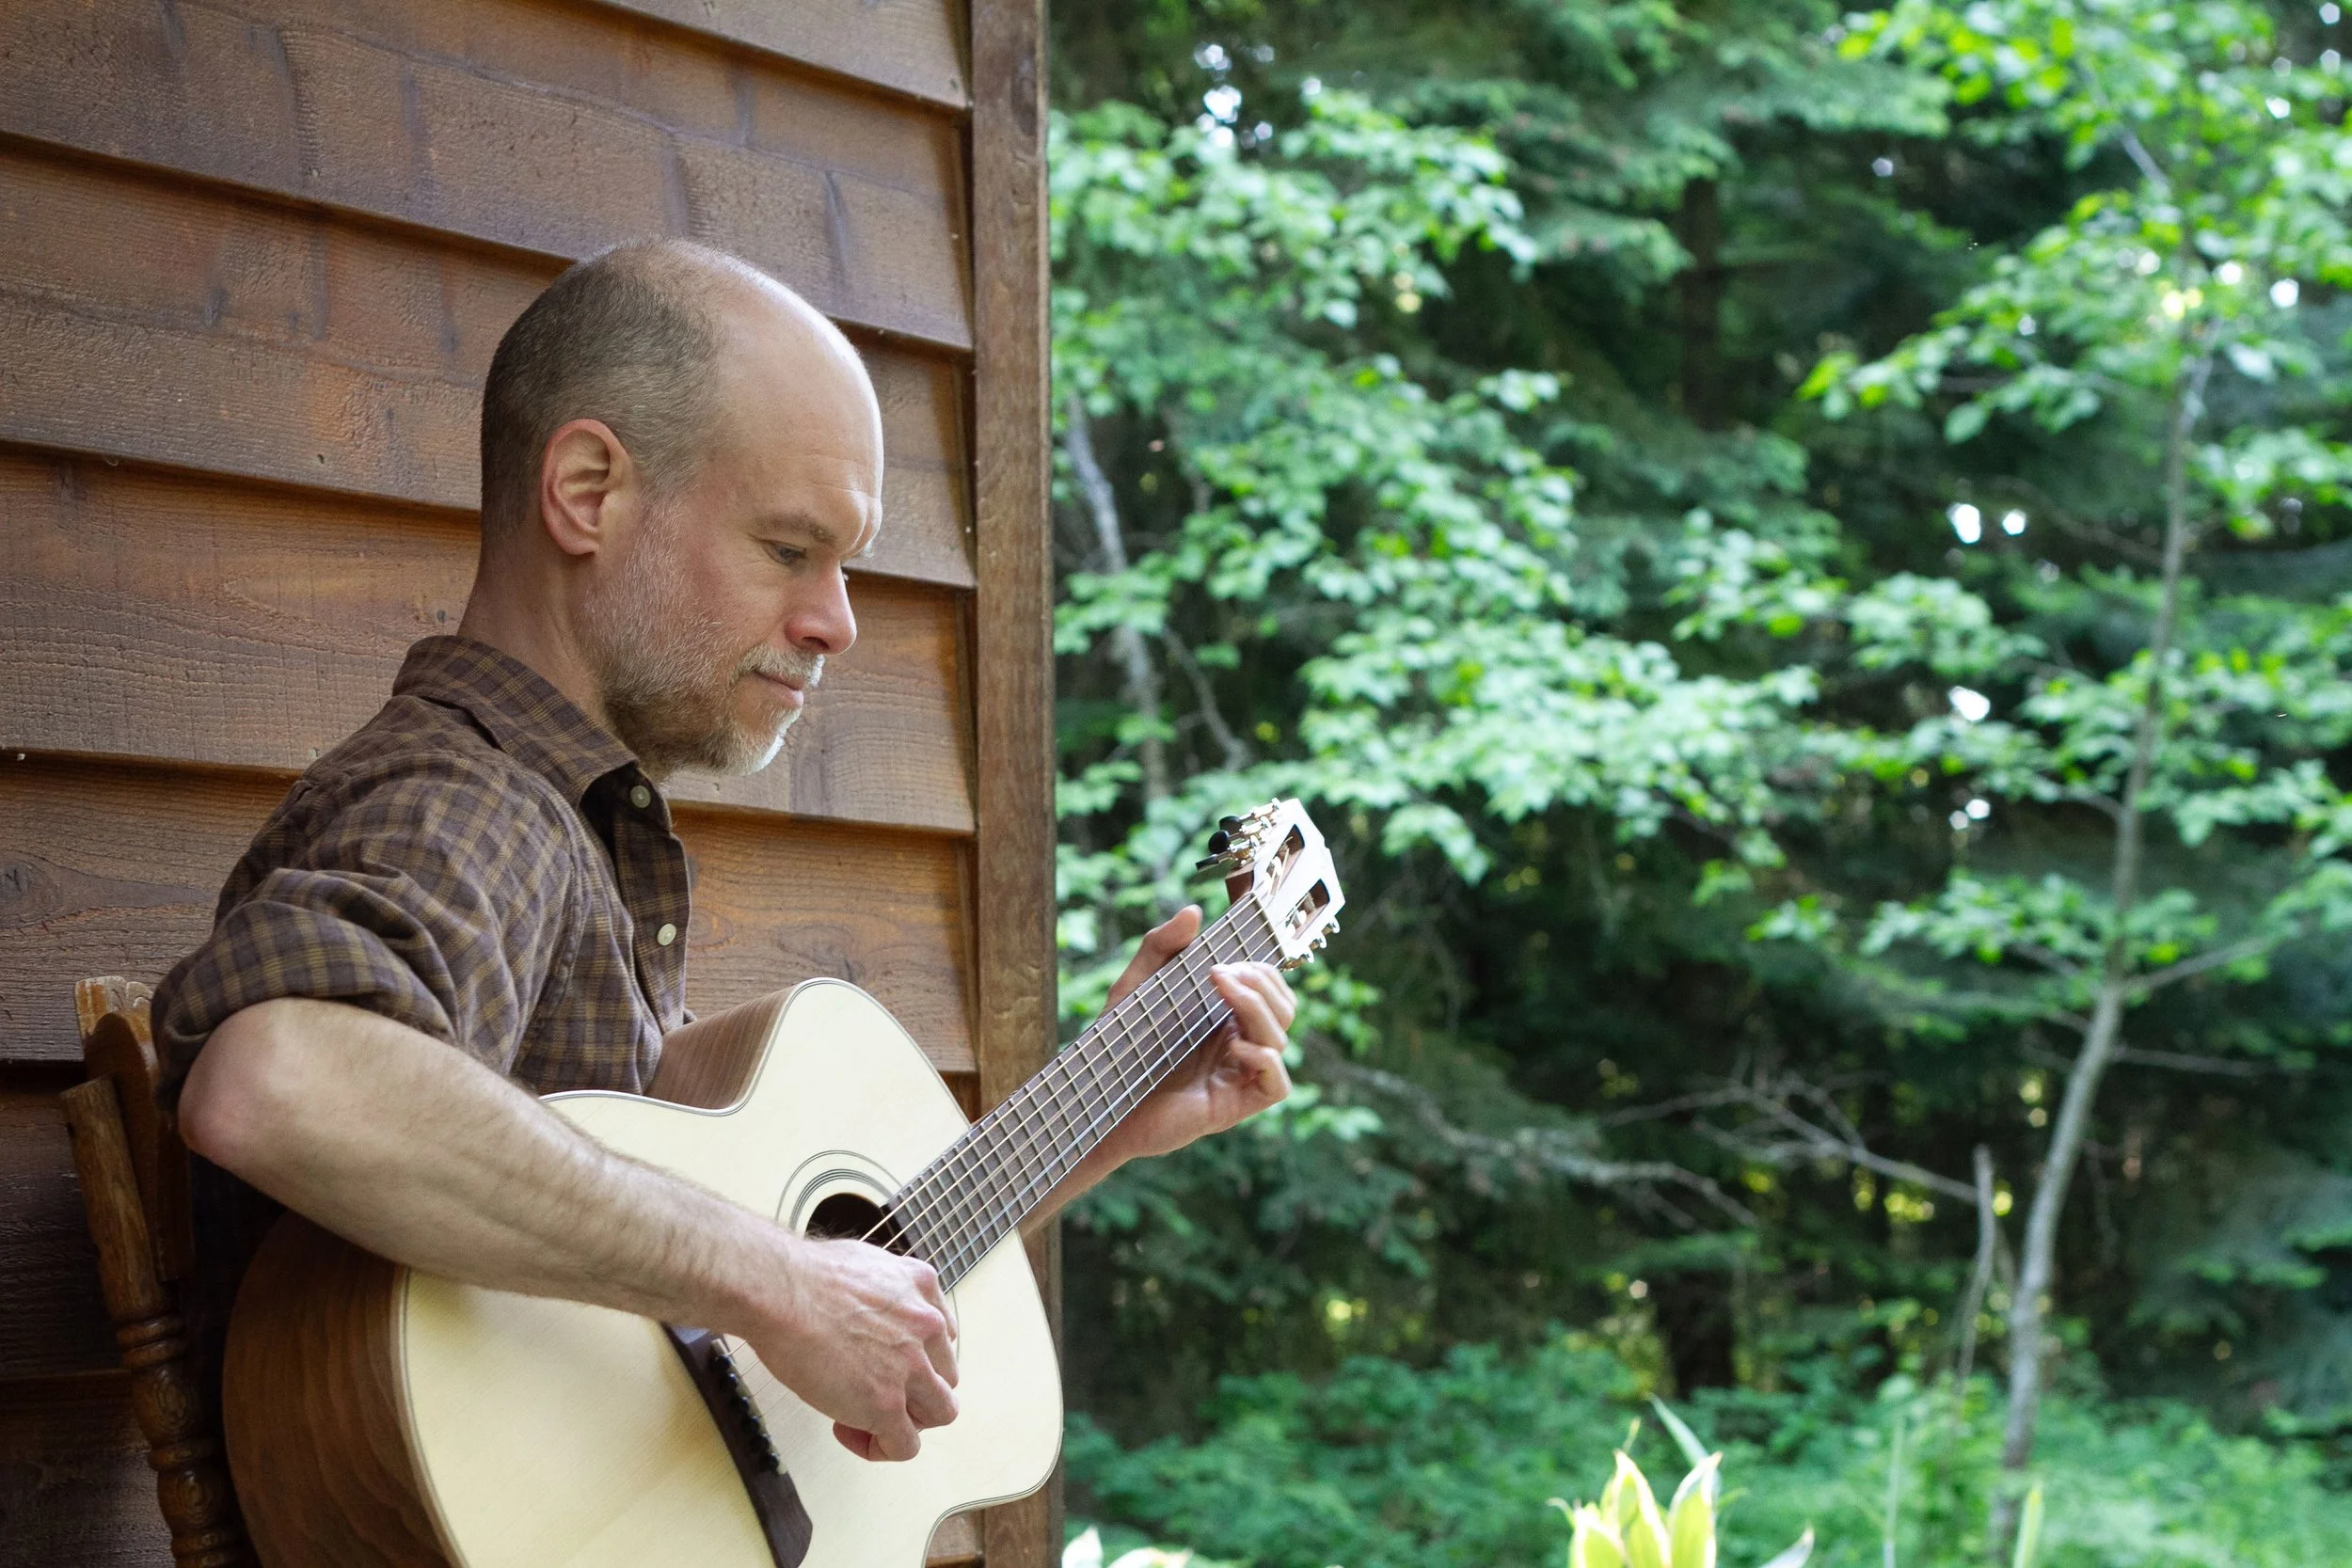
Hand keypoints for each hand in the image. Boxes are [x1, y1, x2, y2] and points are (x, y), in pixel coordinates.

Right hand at [744, 1232, 958, 1461]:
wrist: (780, 1292)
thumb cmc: (801, 1276)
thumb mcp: (865, 1263)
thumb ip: (884, 1292)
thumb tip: (868, 1313)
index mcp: (922, 1286)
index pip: (942, 1337)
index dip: (915, 1358)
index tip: (883, 1364)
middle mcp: (927, 1326)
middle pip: (945, 1376)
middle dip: (914, 1391)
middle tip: (873, 1393)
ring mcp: (911, 1368)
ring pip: (939, 1412)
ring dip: (907, 1421)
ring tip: (864, 1418)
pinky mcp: (886, 1405)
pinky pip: (905, 1446)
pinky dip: (882, 1448)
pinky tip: (847, 1431)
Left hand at [1099, 905, 1297, 1162]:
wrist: (1096, 1098)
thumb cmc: (1117, 1046)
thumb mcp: (1134, 986)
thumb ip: (1160, 946)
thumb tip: (1194, 911)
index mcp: (1224, 1017)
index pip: (1270, 989)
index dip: (1261, 970)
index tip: (1223, 960)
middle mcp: (1238, 1044)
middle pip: (1284, 1009)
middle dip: (1262, 983)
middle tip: (1220, 972)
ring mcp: (1238, 1075)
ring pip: (1282, 1039)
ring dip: (1259, 1008)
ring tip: (1221, 992)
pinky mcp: (1234, 1105)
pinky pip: (1278, 1084)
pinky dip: (1266, 1060)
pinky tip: (1234, 1046)